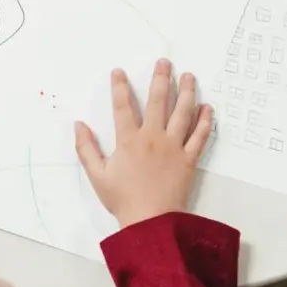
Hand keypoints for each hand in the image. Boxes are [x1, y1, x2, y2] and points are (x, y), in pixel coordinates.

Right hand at [75, 59, 212, 228]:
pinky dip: (205, 121)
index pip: (123, 106)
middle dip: (161, 79)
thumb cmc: (122, 199)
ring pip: (182, 113)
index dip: (119, 86)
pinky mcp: (189, 160)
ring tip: (189, 76)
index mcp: (129, 140)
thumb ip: (86, 148)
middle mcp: (152, 137)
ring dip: (186, 92)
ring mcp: (173, 147)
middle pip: (158, 101)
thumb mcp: (97, 175)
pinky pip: (199, 137)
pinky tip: (208, 108)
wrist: (151, 224)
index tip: (119, 71)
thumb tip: (78, 124)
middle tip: (165, 62)